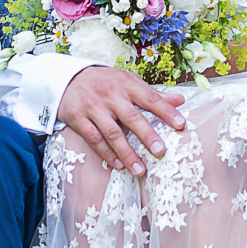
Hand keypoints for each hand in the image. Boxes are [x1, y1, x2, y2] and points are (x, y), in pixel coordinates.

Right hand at [56, 66, 186, 175]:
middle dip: (147, 135)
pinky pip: (94, 139)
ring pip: (112, 133)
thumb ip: (153, 93)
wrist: (65, 77)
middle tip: (161, 151)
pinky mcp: (79, 119)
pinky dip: (107, 154)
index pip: (150, 98)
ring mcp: (93, 108)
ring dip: (127, 153)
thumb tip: (180, 100)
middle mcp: (110, 95)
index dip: (166, 111)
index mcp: (126, 84)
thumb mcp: (127, 81)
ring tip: (140, 170)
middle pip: (131, 117)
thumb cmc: (104, 81)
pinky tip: (119, 165)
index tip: (181, 124)